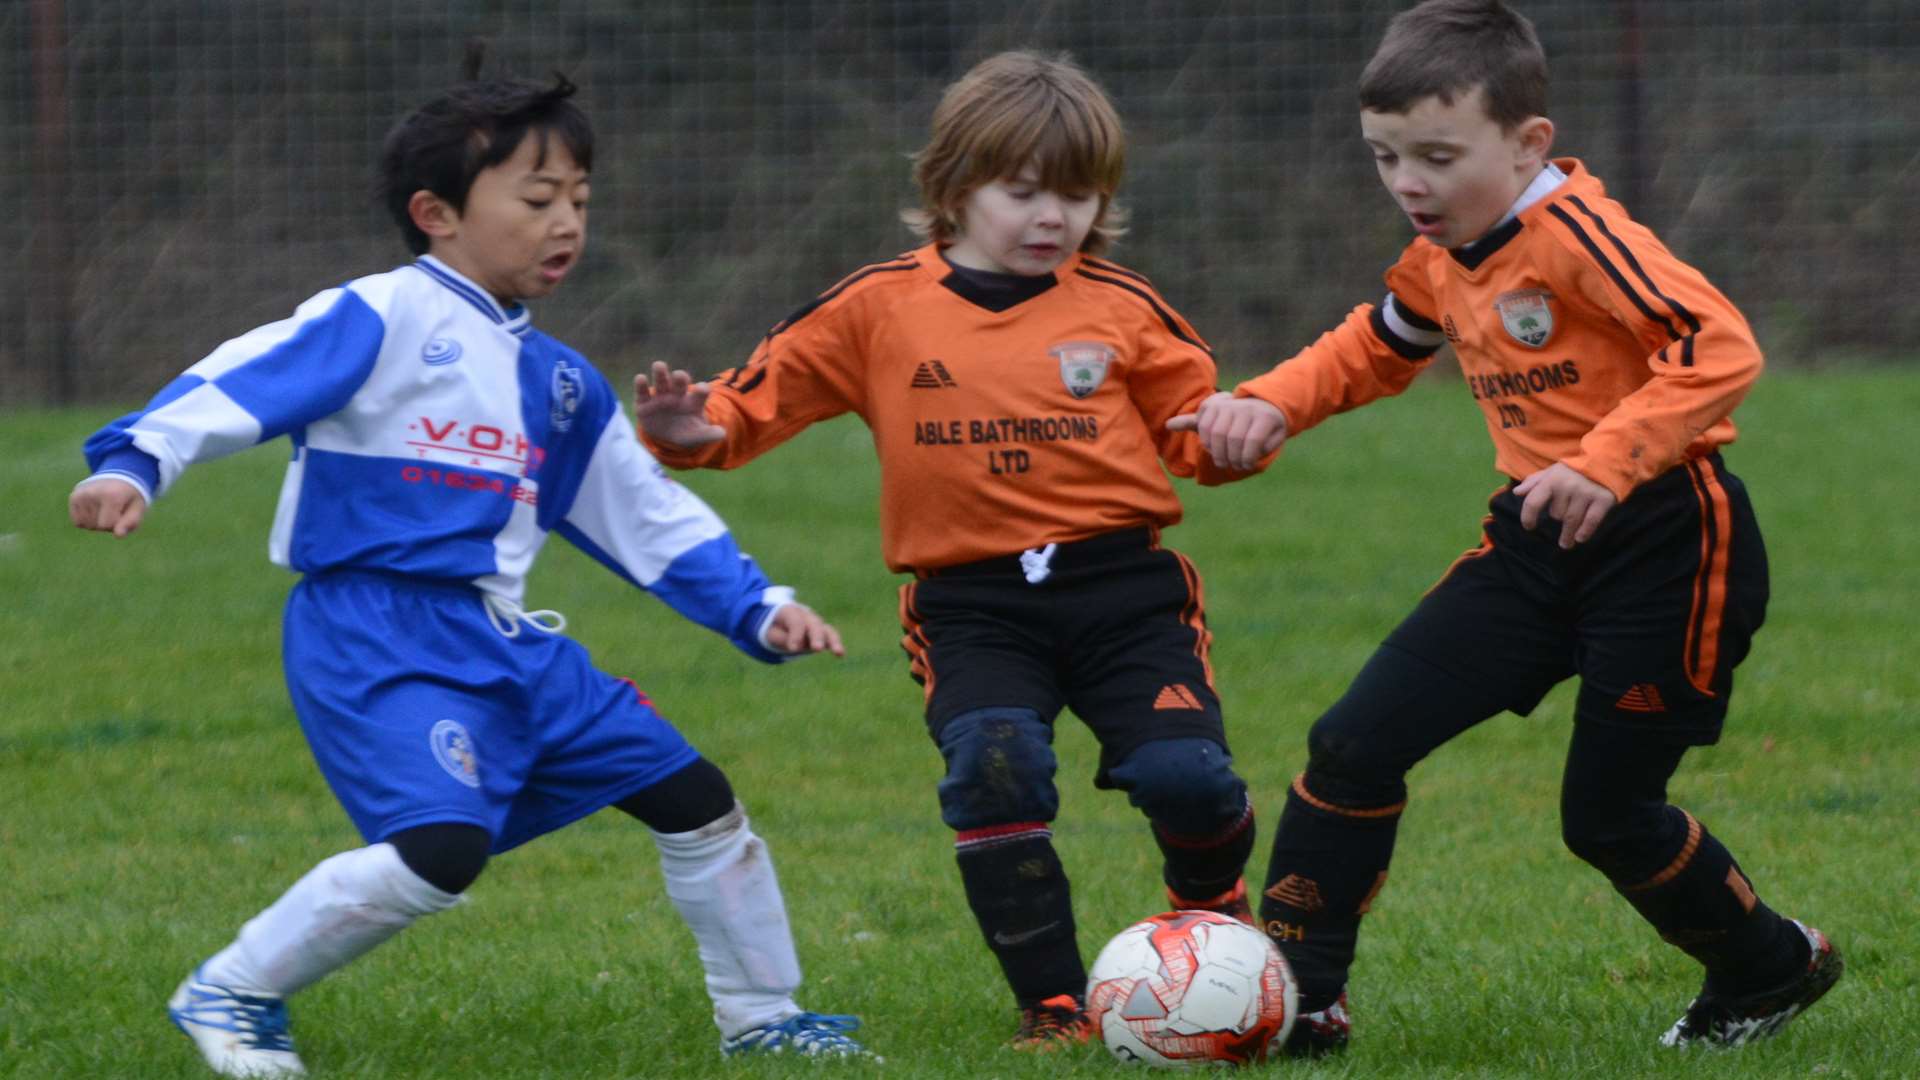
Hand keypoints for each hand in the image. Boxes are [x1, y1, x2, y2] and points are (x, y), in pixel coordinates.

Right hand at [69, 477, 147, 537]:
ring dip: (97, 522)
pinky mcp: (73, 497)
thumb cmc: (130, 496)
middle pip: (97, 526)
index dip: (117, 525)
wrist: (117, 476)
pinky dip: (87, 521)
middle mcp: (92, 493)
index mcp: (111, 495)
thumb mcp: (137, 508)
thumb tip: (118, 535)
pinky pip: (78, 522)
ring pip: (87, 525)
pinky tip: (95, 509)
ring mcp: (80, 495)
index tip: (123, 513)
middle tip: (115, 509)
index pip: (107, 525)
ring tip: (105, 508)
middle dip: (108, 524)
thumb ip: (131, 522)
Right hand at [633, 361, 724, 448]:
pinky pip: (642, 392)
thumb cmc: (684, 431)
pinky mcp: (644, 402)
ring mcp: (660, 396)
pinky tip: (640, 378)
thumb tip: (722, 434)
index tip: (703, 389)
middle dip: (680, 378)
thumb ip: (708, 434)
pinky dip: (641, 385)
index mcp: (692, 401)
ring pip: (661, 382)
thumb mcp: (696, 435)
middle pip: (680, 382)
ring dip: (660, 373)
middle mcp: (677, 395)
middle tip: (680, 375)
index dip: (702, 390)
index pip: (700, 392)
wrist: (665, 436)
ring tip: (659, 366)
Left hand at [765, 603, 844, 657]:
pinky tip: (841, 655)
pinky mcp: (823, 634)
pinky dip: (836, 645)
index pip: (796, 622)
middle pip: (814, 625)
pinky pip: (831, 637)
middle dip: (817, 637)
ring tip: (838, 652)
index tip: (793, 648)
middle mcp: (807, 616)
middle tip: (817, 648)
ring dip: (833, 641)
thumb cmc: (775, 628)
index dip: (796, 635)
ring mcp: (817, 624)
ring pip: (827, 630)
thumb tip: (796, 647)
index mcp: (791, 611)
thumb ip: (781, 637)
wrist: (781, 622)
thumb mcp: (772, 632)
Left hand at [1166, 392, 1286, 471]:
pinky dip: (1248, 457)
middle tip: (1226, 464)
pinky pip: (1252, 441)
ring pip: (1235, 439)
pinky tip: (1248, 463)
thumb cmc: (1237, 420)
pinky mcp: (1265, 419)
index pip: (1205, 428)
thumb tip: (1168, 425)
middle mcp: (1232, 405)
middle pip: (1219, 435)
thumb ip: (1192, 422)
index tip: (1215, 452)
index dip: (1209, 445)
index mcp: (1216, 404)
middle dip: (1221, 455)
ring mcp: (1249, 410)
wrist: (1271, 409)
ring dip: (1236, 458)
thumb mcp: (1214, 419)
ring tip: (1238, 465)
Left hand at [1514, 463, 1616, 548]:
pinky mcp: (1602, 499)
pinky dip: (1585, 532)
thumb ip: (1534, 482)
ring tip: (1566, 544)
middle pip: (1556, 514)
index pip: (1533, 502)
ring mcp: (1585, 493)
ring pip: (1571, 520)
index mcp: (1551, 479)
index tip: (1529, 527)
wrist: (1605, 460)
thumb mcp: (1552, 472)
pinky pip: (1591, 521)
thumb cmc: (1573, 470)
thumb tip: (1517, 492)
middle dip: (1558, 518)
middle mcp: (1567, 486)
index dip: (1528, 517)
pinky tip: (1580, 538)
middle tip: (1563, 518)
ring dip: (1568, 535)